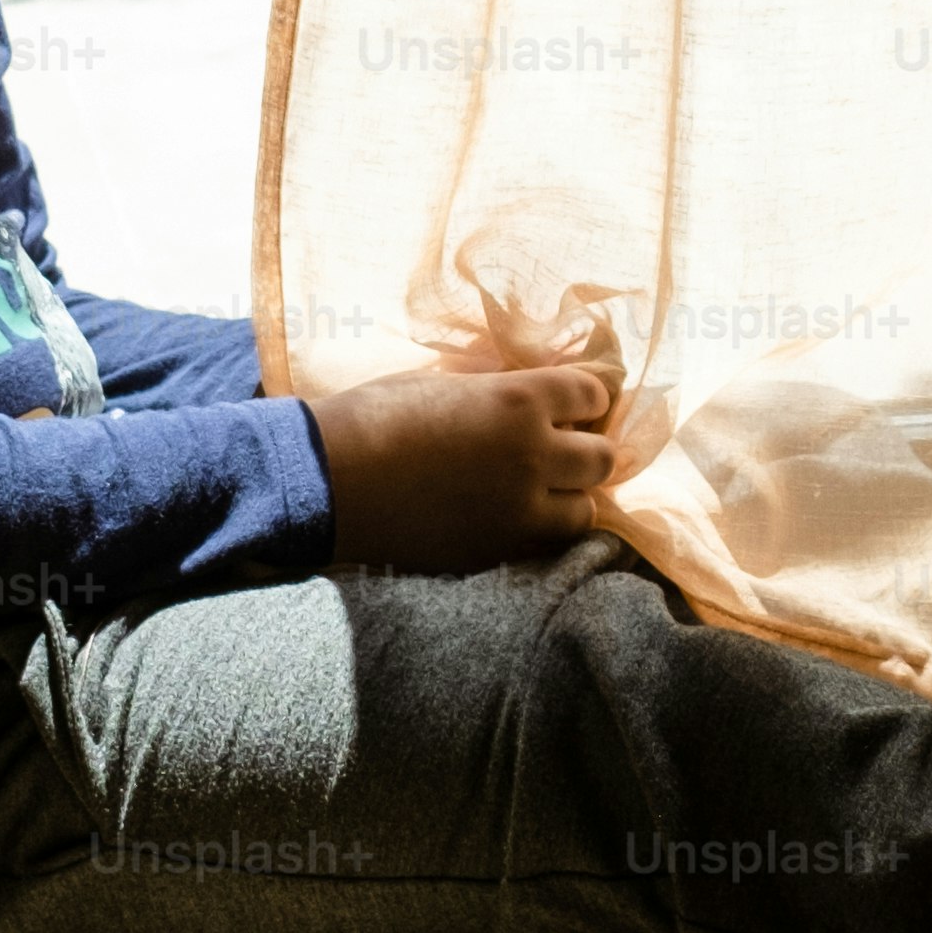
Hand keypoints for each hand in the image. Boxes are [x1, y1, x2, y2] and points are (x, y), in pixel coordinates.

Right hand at [304, 362, 616, 571]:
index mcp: (520, 399)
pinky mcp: (499, 550)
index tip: (573, 406)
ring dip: (570, 497)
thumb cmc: (377, 415)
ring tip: (542, 491)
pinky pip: (550, 545)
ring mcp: (519, 509)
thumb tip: (535, 396)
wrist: (328, 480)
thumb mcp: (448, 382)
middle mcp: (533, 454)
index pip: (593, 395)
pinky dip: (543, 530)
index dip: (585, 399)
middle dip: (586, 450)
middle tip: (562, 450)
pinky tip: (517, 518)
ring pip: (585, 510)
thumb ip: (500, 391)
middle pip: (603, 457)